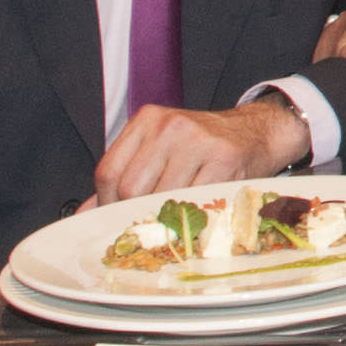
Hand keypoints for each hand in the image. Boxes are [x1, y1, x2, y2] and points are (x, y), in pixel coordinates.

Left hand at [94, 99, 312, 205]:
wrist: (260, 132)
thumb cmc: (205, 147)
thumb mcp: (160, 149)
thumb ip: (124, 177)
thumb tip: (85, 215)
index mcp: (148, 119)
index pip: (108, 171)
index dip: (107, 204)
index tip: (117, 219)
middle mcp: (170, 125)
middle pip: (130, 187)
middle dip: (134, 214)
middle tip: (147, 225)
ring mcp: (198, 140)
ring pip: (160, 198)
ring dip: (164, 218)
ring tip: (174, 222)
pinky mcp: (223, 158)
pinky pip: (193, 200)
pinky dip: (191, 216)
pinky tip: (196, 215)